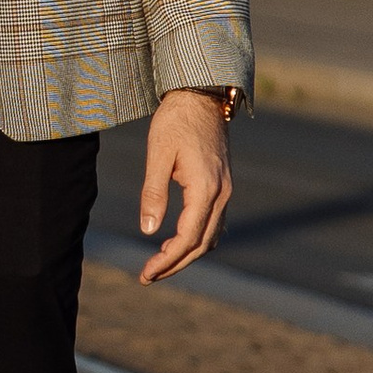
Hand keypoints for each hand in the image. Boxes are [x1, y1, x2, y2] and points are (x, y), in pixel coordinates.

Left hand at [136, 87, 233, 283]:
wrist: (201, 96)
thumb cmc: (175, 121)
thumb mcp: (158, 155)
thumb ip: (153, 193)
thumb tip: (148, 230)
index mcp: (206, 189)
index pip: (187, 238)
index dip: (167, 260)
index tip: (146, 273)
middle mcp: (222, 194)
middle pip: (202, 244)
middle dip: (175, 264)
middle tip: (148, 276)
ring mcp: (226, 190)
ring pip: (211, 236)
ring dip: (187, 254)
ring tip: (159, 263)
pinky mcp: (223, 185)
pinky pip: (214, 223)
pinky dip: (197, 238)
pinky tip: (176, 240)